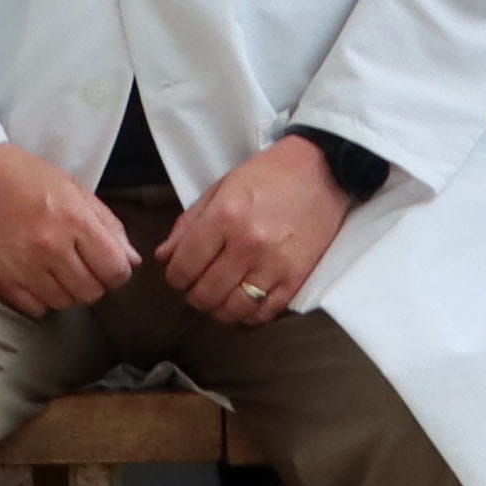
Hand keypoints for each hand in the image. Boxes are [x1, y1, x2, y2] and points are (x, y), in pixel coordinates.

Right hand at [0, 142, 140, 316]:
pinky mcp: (0, 279)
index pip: (116, 271)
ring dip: (67, 291)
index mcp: (74, 221)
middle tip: (79, 263)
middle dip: (93, 281)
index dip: (117, 271)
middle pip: (92, 292)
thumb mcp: (75, 190)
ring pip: (65, 303)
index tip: (107, 263)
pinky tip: (36, 277)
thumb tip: (132, 261)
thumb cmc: (26, 177)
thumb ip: (108, 226)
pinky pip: (36, 309)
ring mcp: (23, 266)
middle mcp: (50, 247)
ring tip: (55, 268)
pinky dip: (41, 299)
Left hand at [156, 137, 358, 330]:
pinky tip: (244, 302)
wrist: (323, 169)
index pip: (184, 266)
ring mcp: (274, 264)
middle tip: (196, 287)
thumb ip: (189, 223)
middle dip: (193, 294)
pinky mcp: (297, 277)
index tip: (179, 274)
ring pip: (233, 309)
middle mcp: (248, 244)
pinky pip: (265, 313)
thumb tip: (163, 257)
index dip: (174, 276)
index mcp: (224, 217)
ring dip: (218, 309)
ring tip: (218, 297)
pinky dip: (249, 315)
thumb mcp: (221, 187)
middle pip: (205, 293)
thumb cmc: (268, 174)